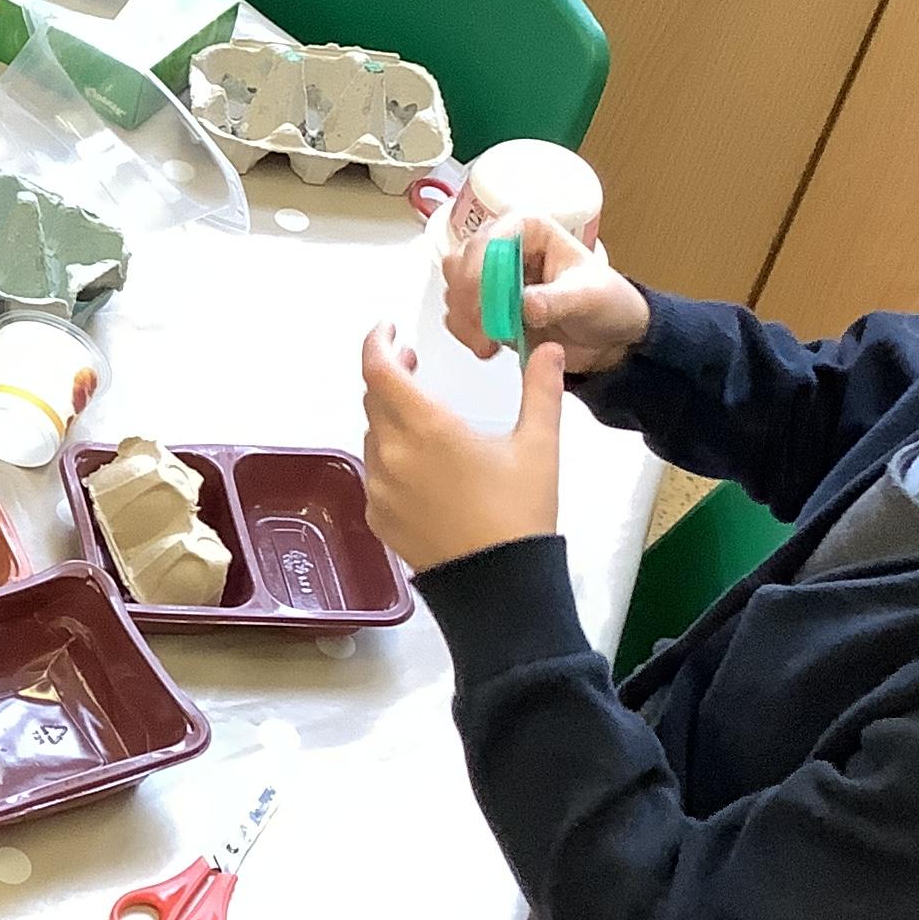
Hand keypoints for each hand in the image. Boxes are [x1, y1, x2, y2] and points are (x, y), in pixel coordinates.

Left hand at [360, 327, 565, 569]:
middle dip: (390, 376)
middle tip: (413, 365)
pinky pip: (374, 473)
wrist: (499, 587)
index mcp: (426, 428)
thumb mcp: (538, 447)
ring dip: (390, 418)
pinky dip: (390, 457)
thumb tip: (546, 347)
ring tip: (422, 417)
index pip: (378, 369)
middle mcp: (391, 453)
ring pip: (373, 436)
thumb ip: (540, 391)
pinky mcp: (377, 517)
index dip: (377, 343)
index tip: (390, 332)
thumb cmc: (520, 513)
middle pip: (374, 399)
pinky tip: (420, 465)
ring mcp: (379, 488)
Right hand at [438, 211, 649, 371]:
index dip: (478, 268)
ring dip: (466, 319)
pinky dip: (466, 332)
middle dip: (469, 299)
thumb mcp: (590, 297)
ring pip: (455, 289)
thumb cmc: (607, 302)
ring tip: (491, 343)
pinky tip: (488, 346)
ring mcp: (490, 279)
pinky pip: (458, 315)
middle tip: (487, 329)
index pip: (489, 239)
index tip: (482, 301)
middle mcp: (503, 249)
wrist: (610, 338)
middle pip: (463, 263)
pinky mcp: (485, 307)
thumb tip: (525, 303)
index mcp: (529, 230)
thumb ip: (557, 299)